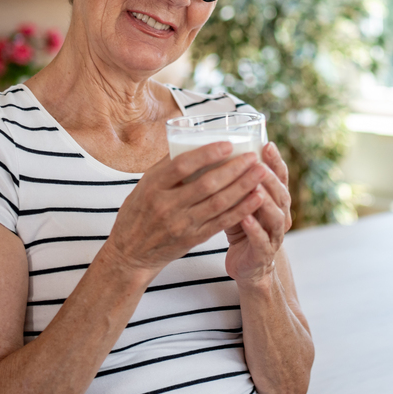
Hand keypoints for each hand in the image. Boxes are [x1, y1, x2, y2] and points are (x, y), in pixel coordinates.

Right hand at [104, 142, 269, 276]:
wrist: (131, 253)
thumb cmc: (139, 211)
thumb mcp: (145, 185)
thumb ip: (167, 167)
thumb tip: (193, 141)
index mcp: (154, 186)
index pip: (182, 166)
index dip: (207, 154)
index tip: (228, 144)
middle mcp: (167, 206)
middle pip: (207, 184)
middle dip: (234, 169)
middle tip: (254, 157)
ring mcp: (182, 224)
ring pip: (219, 203)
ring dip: (243, 187)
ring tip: (261, 172)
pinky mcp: (194, 238)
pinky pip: (222, 222)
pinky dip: (242, 209)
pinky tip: (257, 198)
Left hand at [225, 142, 291, 287]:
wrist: (248, 266)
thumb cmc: (242, 228)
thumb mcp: (242, 201)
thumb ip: (238, 182)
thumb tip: (218, 151)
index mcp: (276, 201)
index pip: (281, 177)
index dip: (276, 161)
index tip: (267, 144)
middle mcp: (280, 215)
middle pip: (281, 194)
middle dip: (271, 179)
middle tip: (259, 165)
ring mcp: (274, 235)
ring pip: (275, 216)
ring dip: (265, 201)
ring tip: (255, 188)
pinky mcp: (263, 252)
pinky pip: (261, 239)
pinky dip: (254, 228)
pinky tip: (245, 218)